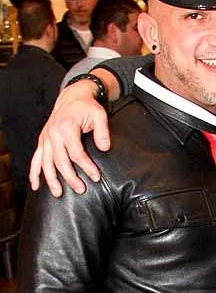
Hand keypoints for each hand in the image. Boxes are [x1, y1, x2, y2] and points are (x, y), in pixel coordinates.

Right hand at [29, 80, 111, 196]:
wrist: (72, 98)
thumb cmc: (87, 108)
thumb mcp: (99, 115)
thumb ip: (102, 131)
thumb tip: (104, 148)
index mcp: (66, 127)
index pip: (76, 153)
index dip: (86, 166)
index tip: (96, 177)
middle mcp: (53, 133)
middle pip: (60, 161)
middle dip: (70, 177)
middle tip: (81, 189)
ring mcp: (46, 138)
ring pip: (46, 163)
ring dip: (51, 179)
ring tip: (59, 194)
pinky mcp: (43, 142)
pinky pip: (36, 159)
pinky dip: (34, 173)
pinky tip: (35, 186)